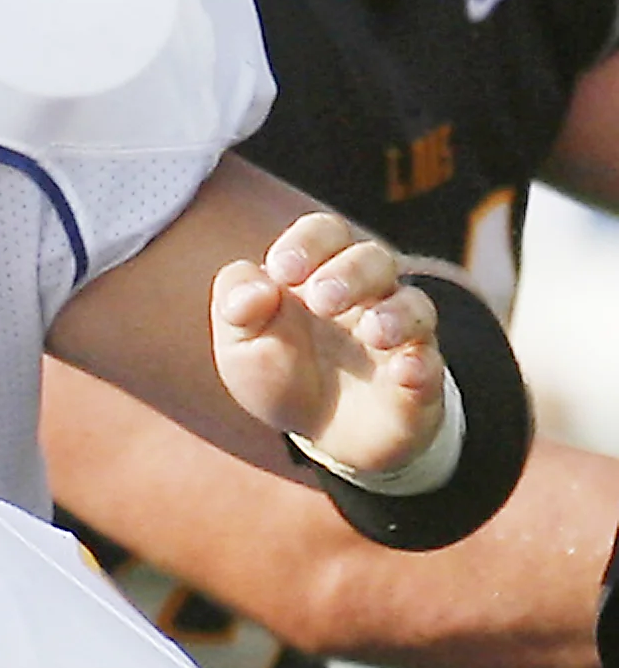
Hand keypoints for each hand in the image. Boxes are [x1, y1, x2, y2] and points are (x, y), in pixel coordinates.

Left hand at [212, 211, 444, 478]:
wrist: (323, 433)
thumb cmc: (282, 374)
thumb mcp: (242, 348)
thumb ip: (236, 310)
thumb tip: (252, 289)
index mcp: (321, 272)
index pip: (325, 234)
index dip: (308, 243)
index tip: (283, 269)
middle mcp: (368, 294)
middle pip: (374, 261)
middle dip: (350, 274)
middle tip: (323, 300)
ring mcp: (399, 336)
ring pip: (413, 306)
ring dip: (395, 315)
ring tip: (374, 332)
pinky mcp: (419, 381)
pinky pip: (430, 365)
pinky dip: (420, 365)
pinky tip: (404, 371)